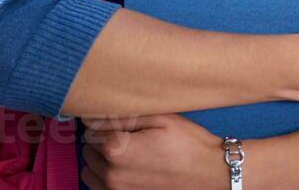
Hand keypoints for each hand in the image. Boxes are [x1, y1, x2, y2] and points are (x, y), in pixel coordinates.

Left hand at [81, 113, 223, 189]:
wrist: (209, 174)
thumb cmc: (189, 144)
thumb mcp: (161, 119)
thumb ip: (124, 117)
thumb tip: (92, 115)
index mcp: (117, 149)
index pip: (93, 129)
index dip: (109, 122)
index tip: (125, 122)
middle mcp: (110, 173)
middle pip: (89, 149)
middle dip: (103, 140)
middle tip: (129, 137)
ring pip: (89, 170)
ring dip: (101, 160)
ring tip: (126, 154)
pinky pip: (97, 187)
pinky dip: (105, 177)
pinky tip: (126, 170)